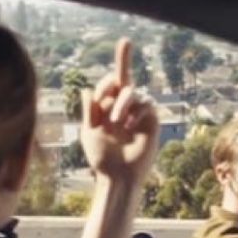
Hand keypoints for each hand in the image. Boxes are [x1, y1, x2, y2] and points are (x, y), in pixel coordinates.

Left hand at [80, 38, 158, 186]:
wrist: (118, 177)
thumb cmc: (102, 158)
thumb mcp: (90, 133)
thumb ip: (89, 112)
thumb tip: (86, 89)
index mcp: (107, 108)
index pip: (110, 84)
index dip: (105, 84)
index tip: (97, 98)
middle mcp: (123, 107)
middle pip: (125, 77)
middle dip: (123, 61)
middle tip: (104, 96)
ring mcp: (138, 113)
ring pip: (133, 91)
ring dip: (122, 102)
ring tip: (115, 121)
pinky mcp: (151, 122)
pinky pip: (147, 104)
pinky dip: (137, 111)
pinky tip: (129, 126)